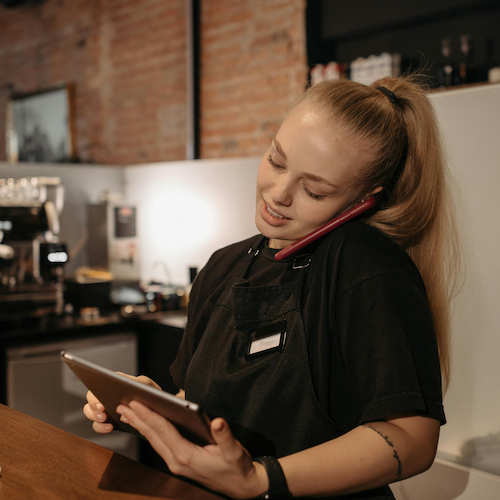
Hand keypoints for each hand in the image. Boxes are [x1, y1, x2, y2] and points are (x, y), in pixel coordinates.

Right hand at [82, 373, 160, 433]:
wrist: (155, 410)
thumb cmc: (150, 393)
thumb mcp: (148, 385)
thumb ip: (141, 382)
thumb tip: (132, 386)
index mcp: (115, 382)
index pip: (100, 382)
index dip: (96, 391)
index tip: (101, 400)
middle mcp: (107, 394)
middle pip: (91, 397)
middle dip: (93, 404)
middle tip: (102, 410)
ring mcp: (106, 408)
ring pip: (90, 411)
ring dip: (93, 415)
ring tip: (104, 419)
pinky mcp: (107, 421)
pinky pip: (96, 425)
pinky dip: (100, 427)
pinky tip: (109, 427)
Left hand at [116, 401, 267, 498]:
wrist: (241, 487)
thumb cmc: (237, 467)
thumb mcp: (235, 451)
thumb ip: (225, 436)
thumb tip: (218, 421)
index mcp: (187, 456)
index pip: (163, 431)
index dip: (148, 415)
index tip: (135, 403)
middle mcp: (177, 461)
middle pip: (152, 436)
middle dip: (137, 419)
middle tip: (121, 404)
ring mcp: (176, 464)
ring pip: (153, 441)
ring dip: (140, 426)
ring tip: (126, 413)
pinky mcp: (178, 463)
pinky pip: (158, 445)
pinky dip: (149, 432)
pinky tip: (145, 426)